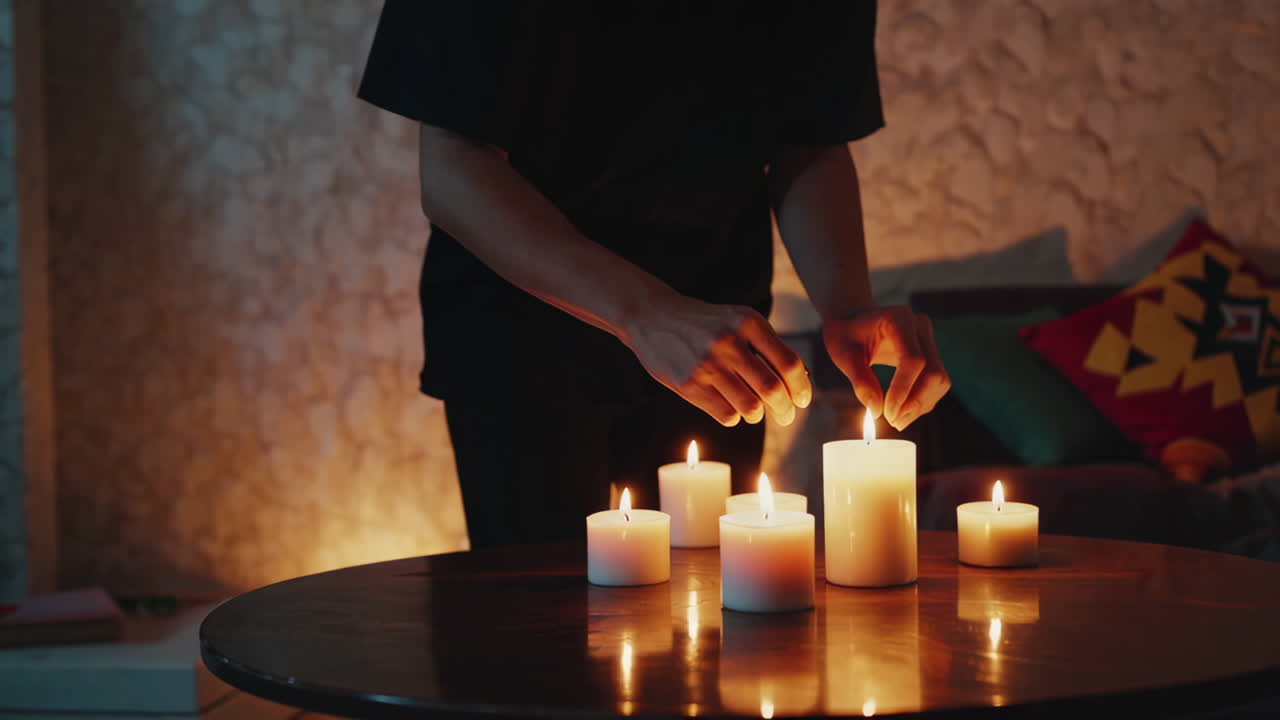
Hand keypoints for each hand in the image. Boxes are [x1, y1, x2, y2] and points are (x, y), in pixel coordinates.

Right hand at [623, 295, 811, 426]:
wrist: (654, 317)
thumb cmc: (707, 323)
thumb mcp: (739, 320)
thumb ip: (768, 346)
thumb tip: (800, 382)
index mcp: (749, 323)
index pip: (789, 364)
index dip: (802, 389)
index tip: (802, 401)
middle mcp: (729, 342)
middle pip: (773, 390)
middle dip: (785, 411)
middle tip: (785, 416)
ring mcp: (707, 365)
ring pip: (751, 408)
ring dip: (758, 415)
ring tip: (754, 409)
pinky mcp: (689, 385)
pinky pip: (727, 416)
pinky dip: (734, 416)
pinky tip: (728, 405)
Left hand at [822, 306, 949, 429]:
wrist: (853, 318)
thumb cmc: (845, 333)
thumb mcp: (842, 355)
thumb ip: (860, 381)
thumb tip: (876, 411)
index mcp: (900, 320)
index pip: (913, 360)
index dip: (903, 390)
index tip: (887, 413)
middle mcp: (920, 327)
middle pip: (933, 373)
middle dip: (915, 402)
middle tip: (894, 422)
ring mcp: (929, 339)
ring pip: (939, 380)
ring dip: (921, 405)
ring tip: (897, 419)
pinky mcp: (931, 352)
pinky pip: (935, 381)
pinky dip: (922, 400)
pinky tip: (903, 410)